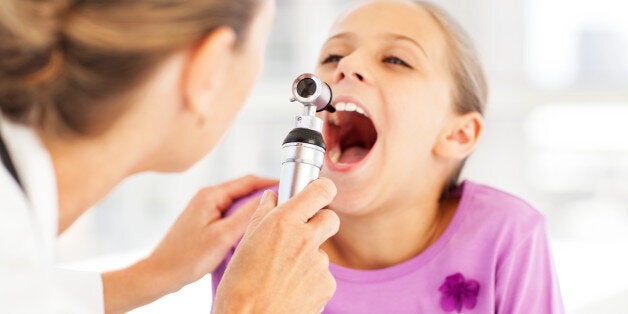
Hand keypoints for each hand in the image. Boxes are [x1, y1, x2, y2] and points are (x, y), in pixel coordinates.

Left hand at [102, 175, 276, 313]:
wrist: (161, 273)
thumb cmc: (187, 258)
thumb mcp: (223, 236)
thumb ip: (247, 216)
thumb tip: (270, 199)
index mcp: (211, 195)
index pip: (249, 181)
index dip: (271, 183)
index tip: (290, 188)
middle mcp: (207, 197)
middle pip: (245, 190)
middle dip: (266, 195)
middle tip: (287, 204)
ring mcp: (205, 208)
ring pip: (238, 203)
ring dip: (255, 208)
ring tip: (274, 217)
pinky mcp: (204, 221)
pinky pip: (231, 214)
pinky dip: (244, 218)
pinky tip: (253, 230)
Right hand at [213, 178, 339, 313]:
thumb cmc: (239, 287)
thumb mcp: (245, 243)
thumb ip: (262, 215)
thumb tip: (272, 197)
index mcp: (283, 222)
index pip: (321, 191)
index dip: (323, 190)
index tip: (320, 193)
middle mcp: (305, 239)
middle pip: (331, 218)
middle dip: (321, 222)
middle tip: (302, 234)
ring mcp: (319, 264)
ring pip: (322, 251)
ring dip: (309, 258)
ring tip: (283, 275)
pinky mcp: (327, 285)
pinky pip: (323, 276)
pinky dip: (311, 281)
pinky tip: (291, 290)